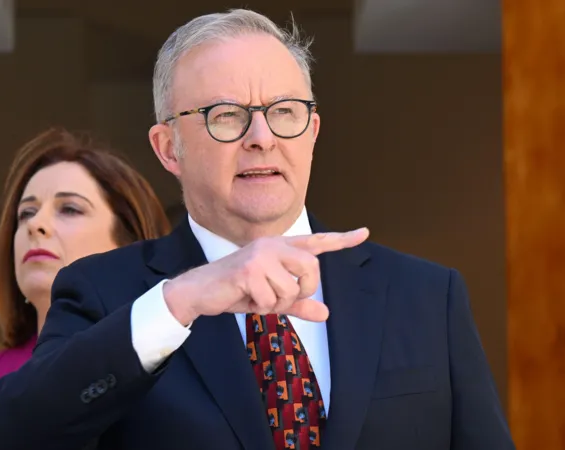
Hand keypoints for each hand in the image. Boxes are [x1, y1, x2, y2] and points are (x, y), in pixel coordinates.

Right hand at [163, 228, 368, 324]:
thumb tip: (326, 314)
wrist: (201, 292)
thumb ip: (298, 305)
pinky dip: (260, 307)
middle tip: (283, 298)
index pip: (315, 242)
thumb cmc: (236, 291)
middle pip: (312, 268)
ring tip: (256, 298)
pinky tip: (245, 298)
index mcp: (279, 247)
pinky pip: (271, 298)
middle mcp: (272, 245)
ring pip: (291, 289)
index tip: (364, 233)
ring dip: (276, 304)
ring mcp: (260, 255)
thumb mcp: (271, 300)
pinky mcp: (249, 270)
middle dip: (303, 290)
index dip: (341, 240)